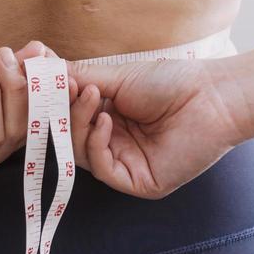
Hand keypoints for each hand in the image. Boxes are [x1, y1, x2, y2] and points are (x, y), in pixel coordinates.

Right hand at [62, 56, 247, 198]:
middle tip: (65, 89)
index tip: (42, 81)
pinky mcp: (136, 181)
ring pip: (80, 154)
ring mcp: (124, 163)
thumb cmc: (170, 82)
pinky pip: (102, 169)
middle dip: (64, 112)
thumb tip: (45, 72)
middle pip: (70, 136)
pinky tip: (105, 121)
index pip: (68, 116)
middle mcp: (114, 141)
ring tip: (90, 96)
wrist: (210, 97)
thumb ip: (80, 78)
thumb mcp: (117, 76)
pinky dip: (96, 143)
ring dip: (79, 124)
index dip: (55, 102)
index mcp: (108, 116)